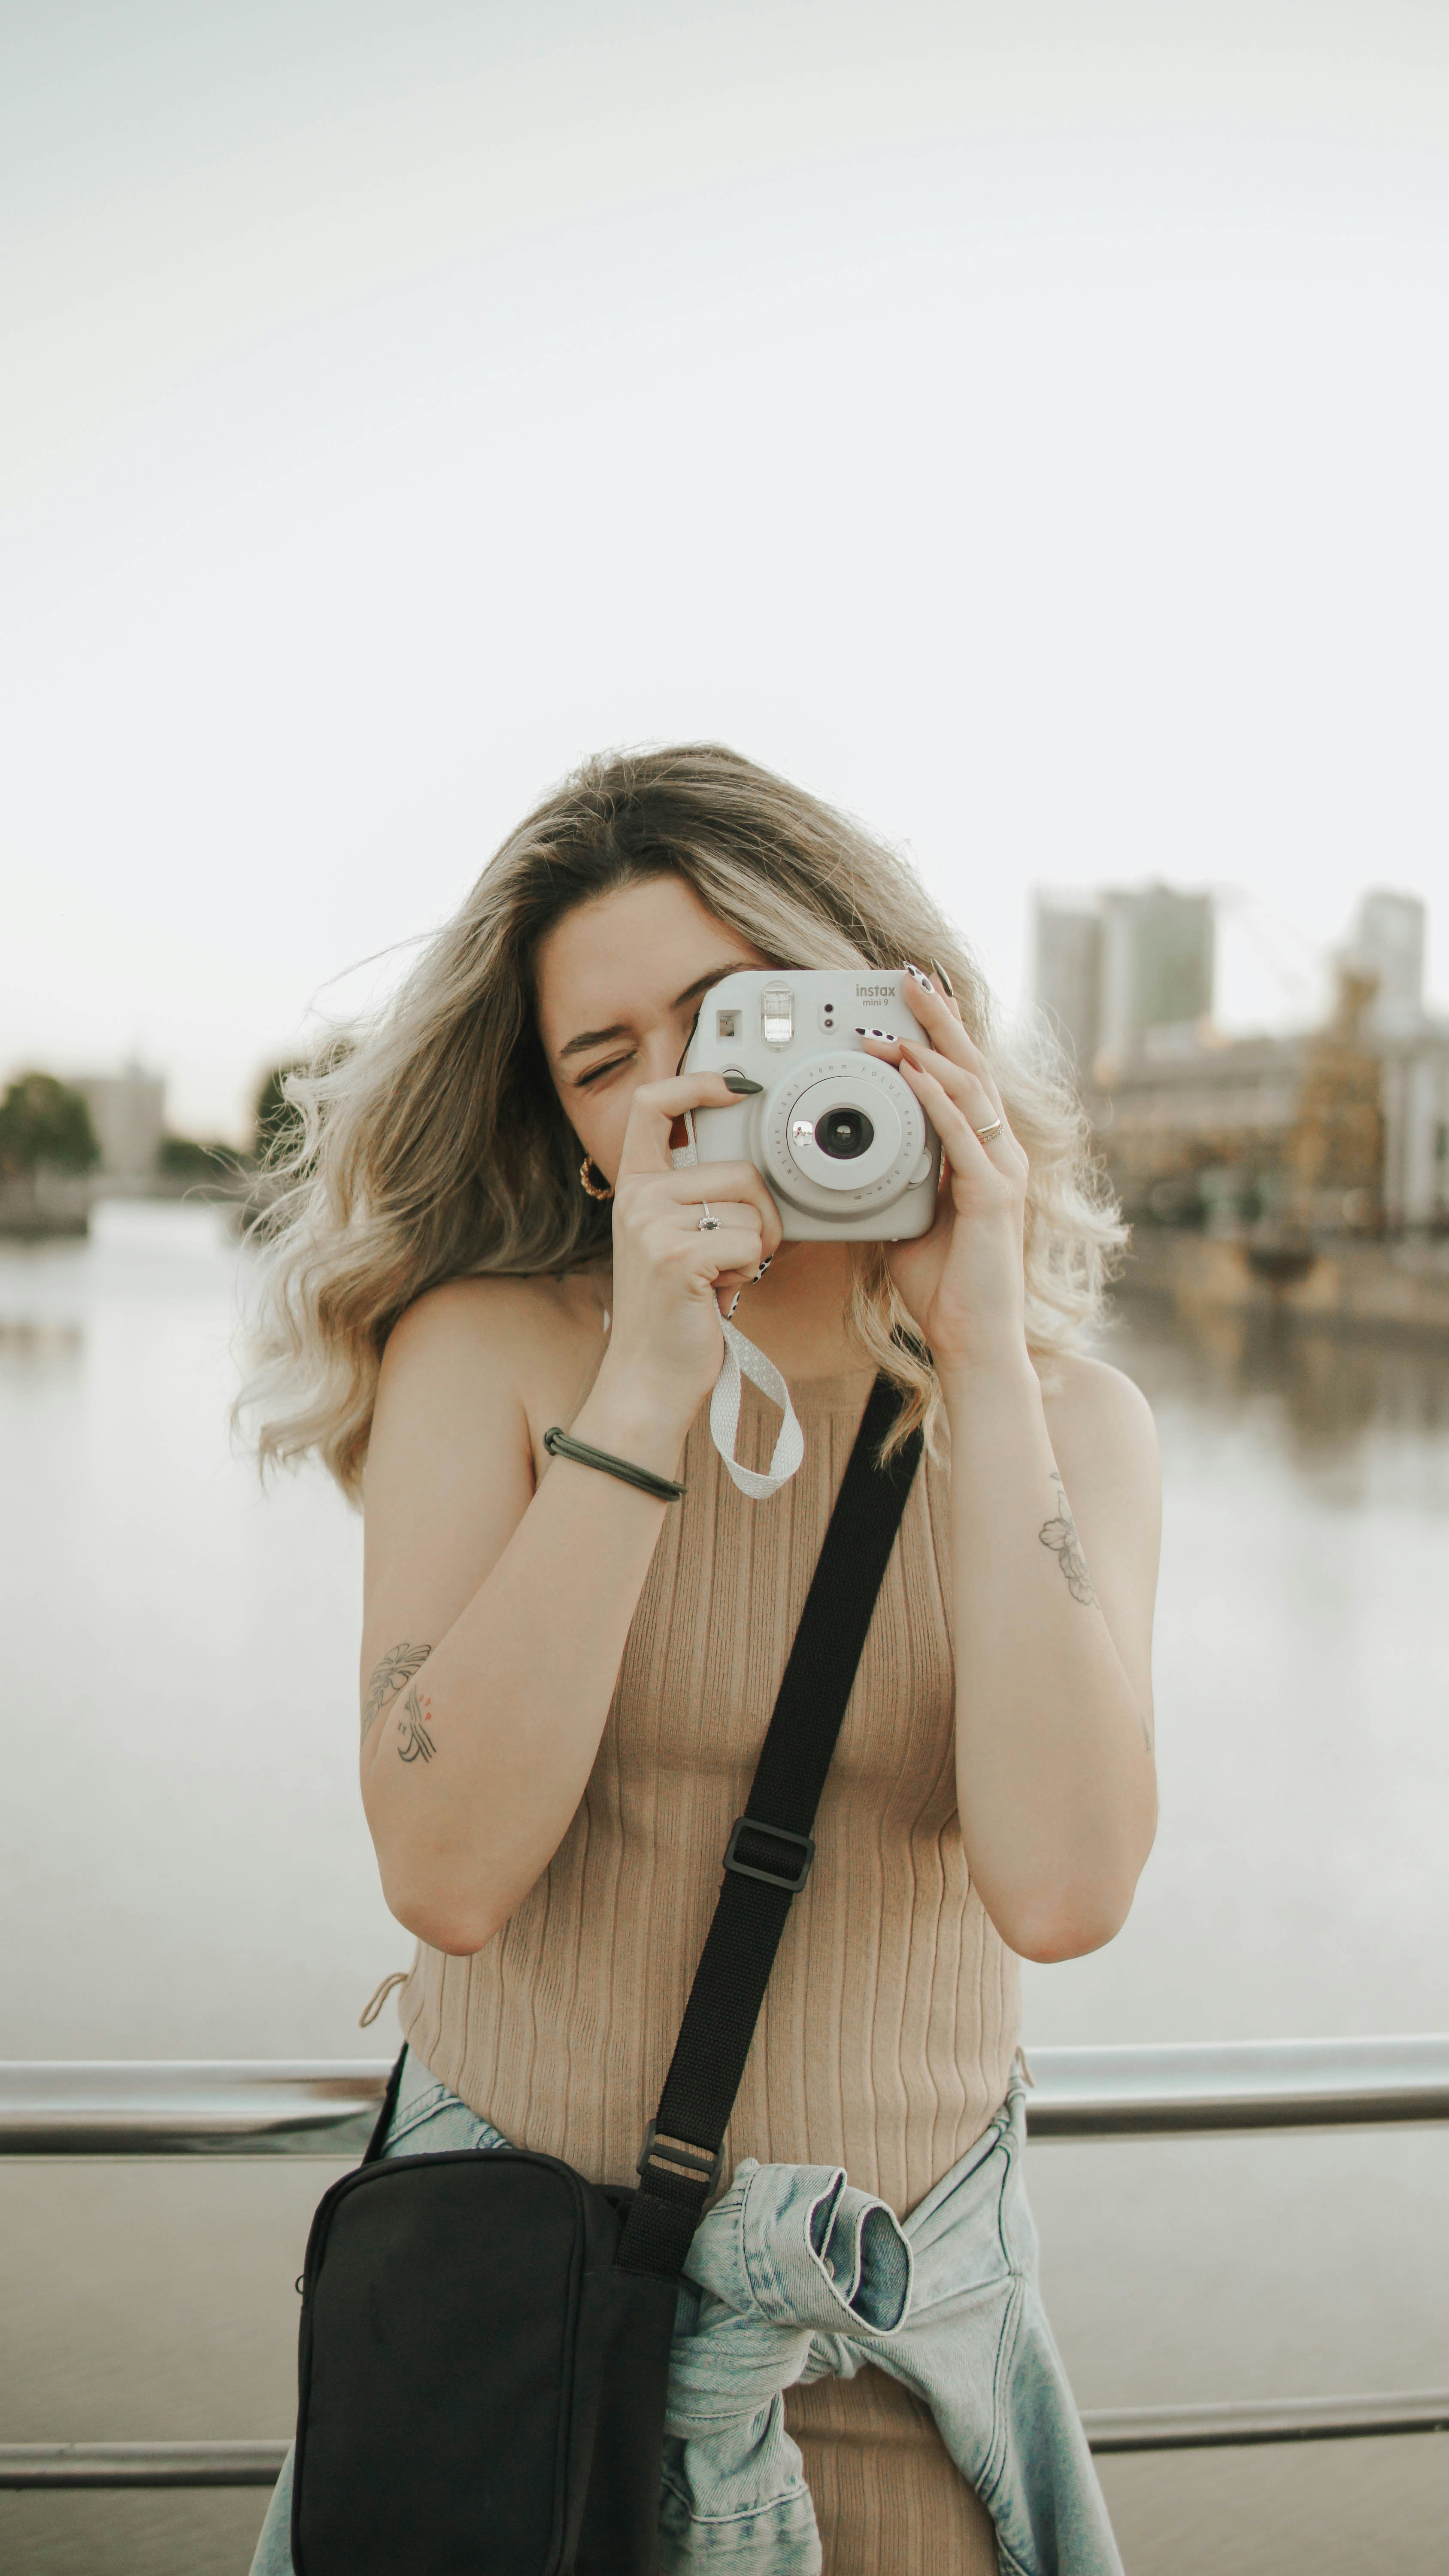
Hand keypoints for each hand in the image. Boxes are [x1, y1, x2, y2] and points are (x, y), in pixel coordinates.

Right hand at [590, 1072, 782, 1439]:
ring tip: (722, 1277)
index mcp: (635, 1185)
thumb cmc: (674, 1311)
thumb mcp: (672, 1239)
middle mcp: (637, 1197)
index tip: (737, 1087)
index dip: (697, 1083)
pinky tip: (720, 1292)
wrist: (648, 1378)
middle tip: (738, 1255)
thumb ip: (694, 1197)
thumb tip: (753, 1164)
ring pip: (749, 1209)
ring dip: (755, 1248)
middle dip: (760, 1215)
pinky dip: (749, 1271)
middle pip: (738, 1170)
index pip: (653, 1105)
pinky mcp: (676, 1256)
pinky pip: (748, 1242)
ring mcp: (652, 1225)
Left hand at [864, 971, 1030, 1374]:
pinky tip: (910, 1075)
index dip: (938, 1036)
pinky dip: (935, 1101)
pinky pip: (961, 1137)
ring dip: (927, 1052)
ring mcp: (1001, 1173)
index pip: (961, 1080)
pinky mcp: (994, 1197)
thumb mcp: (907, 1221)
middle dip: (939, 1019)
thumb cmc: (943, 1287)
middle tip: (908, 977)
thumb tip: (850, 1164)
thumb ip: (892, 1185)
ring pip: (969, 1092)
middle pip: (971, 1068)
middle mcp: (998, 1155)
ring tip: (893, 1023)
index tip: (908, 1002)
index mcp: (980, 1157)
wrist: (972, 1341)